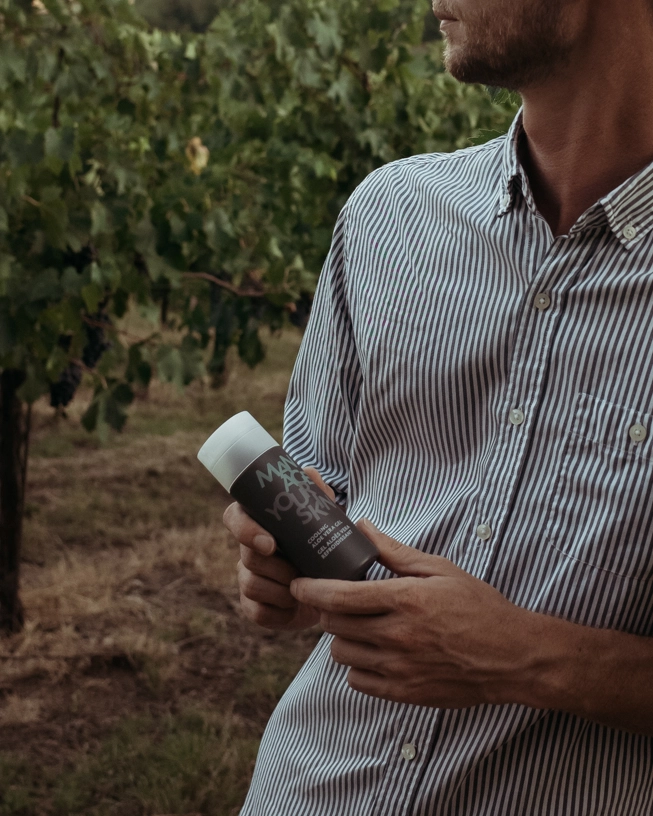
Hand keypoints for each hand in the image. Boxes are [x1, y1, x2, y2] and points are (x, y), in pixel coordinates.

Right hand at [224, 467, 331, 630]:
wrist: (331, 588)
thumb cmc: (322, 545)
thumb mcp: (324, 519)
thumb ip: (316, 495)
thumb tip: (308, 473)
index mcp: (258, 522)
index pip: (234, 517)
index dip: (246, 530)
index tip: (271, 544)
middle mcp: (247, 550)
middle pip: (247, 555)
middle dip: (277, 567)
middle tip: (302, 572)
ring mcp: (247, 579)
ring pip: (251, 583)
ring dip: (281, 590)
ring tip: (304, 588)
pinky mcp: (253, 607)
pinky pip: (258, 612)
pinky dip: (281, 612)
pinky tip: (296, 608)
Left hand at [289, 520, 535, 707]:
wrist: (513, 656)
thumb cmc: (479, 607)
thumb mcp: (440, 569)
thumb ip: (395, 551)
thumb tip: (362, 527)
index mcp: (405, 600)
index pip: (340, 596)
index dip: (311, 589)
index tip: (299, 583)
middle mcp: (398, 636)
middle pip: (335, 625)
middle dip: (330, 610)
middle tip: (342, 601)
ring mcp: (400, 668)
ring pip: (342, 654)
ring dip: (343, 638)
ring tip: (361, 626)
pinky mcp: (405, 693)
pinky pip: (358, 681)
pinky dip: (358, 666)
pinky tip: (375, 652)